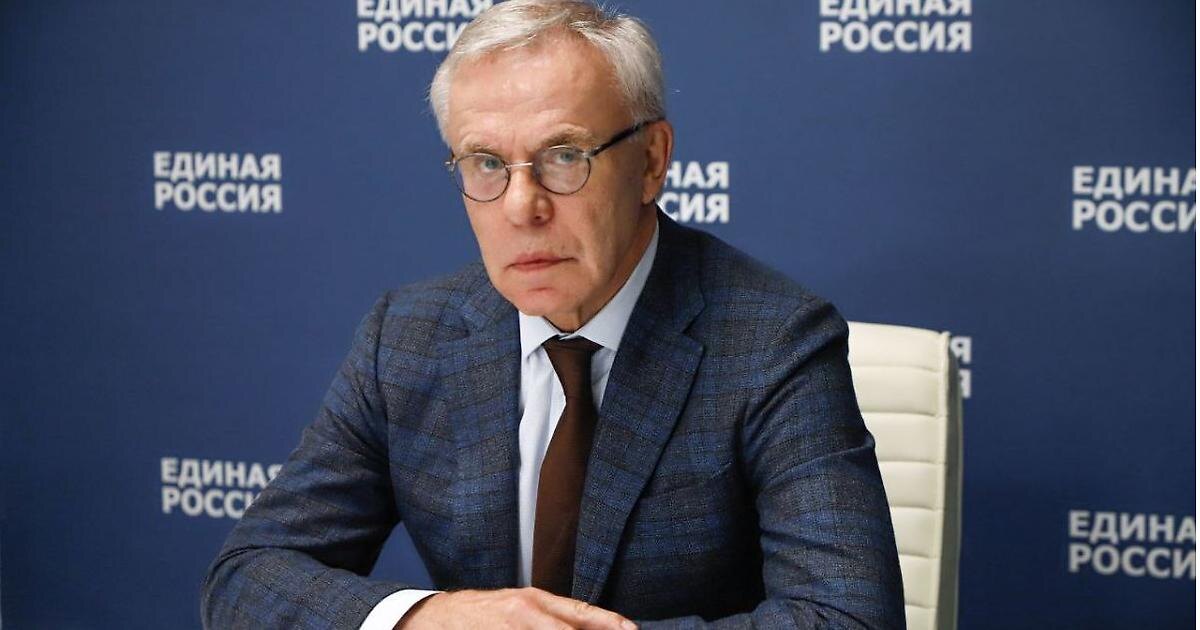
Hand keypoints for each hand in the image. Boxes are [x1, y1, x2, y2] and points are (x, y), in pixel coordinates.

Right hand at [396, 587, 636, 629]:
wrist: (436, 618)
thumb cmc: (482, 614)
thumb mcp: (520, 607)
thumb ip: (552, 617)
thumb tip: (588, 626)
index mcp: (534, 601)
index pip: (580, 613)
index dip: (609, 622)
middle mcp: (525, 611)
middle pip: (569, 629)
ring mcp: (510, 628)